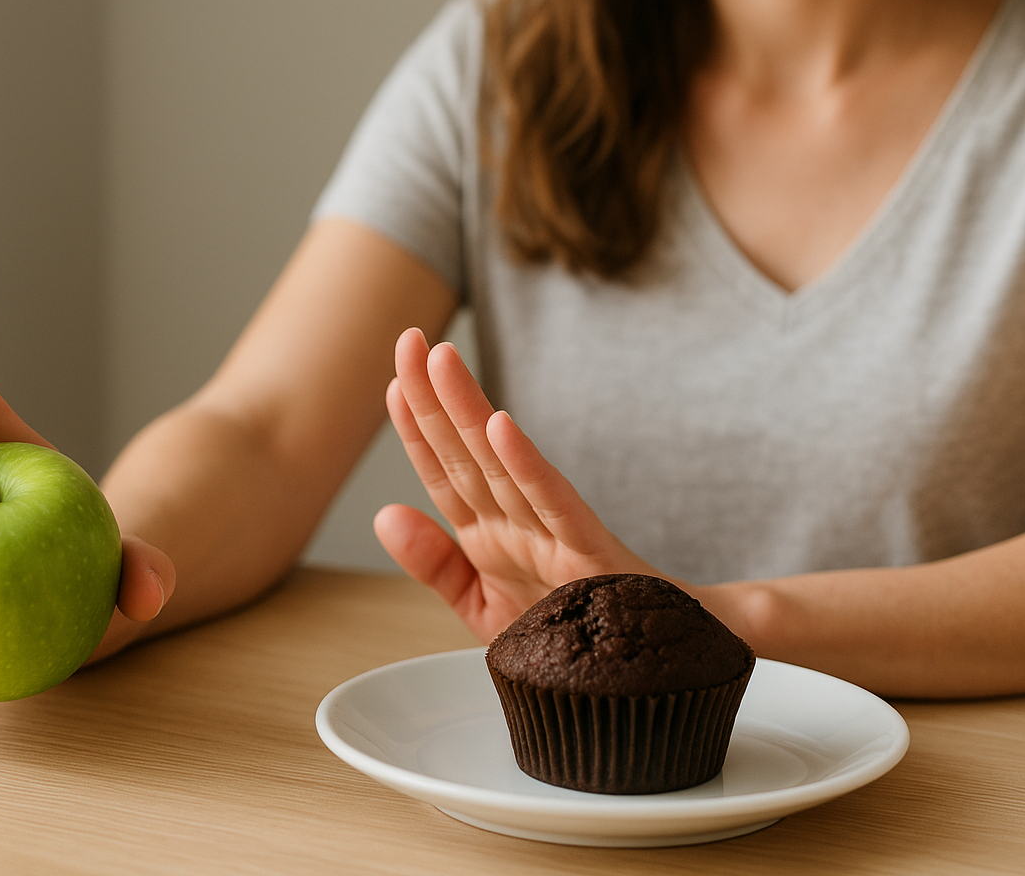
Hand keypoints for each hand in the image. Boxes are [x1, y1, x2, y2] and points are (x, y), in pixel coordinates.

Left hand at [374, 328, 674, 641]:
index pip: (445, 471)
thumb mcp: (481, 606)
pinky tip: (501, 428)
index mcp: (492, 536)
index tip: (396, 378)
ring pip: (502, 464)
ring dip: (469, 411)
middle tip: (409, 340)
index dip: (417, 426)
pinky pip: (553, 504)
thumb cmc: (569, 642)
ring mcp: (552, 535)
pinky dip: (526, 467)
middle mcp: (519, 525)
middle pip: (467, 453)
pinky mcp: (587, 555)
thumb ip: (433, 563)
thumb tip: (384, 514)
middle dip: (433, 397)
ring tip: (443, 360)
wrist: (640, 684)